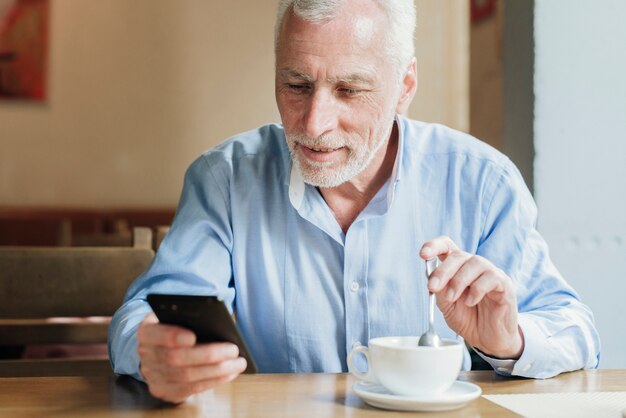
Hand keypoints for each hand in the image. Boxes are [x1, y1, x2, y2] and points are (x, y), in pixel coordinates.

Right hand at [137, 313, 246, 402]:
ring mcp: (153, 376)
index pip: (155, 334)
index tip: (193, 336)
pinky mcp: (165, 391)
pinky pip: (191, 390)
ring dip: (217, 371)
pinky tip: (229, 373)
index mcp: (147, 331)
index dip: (172, 336)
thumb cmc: (174, 326)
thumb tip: (217, 322)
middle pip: (176, 359)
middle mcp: (146, 355)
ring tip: (238, 363)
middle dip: (208, 355)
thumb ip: (190, 316)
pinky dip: (214, 381)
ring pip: (186, 377)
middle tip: (233, 349)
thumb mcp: (176, 315)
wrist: (157, 348)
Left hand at [419, 236, 523, 358]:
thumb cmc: (468, 319)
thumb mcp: (447, 306)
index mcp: (458, 268)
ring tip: (453, 299)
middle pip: (458, 255)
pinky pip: (491, 277)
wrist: (487, 340)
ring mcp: (491, 273)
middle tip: (433, 287)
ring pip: (475, 262)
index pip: (447, 246)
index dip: (434, 246)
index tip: (423, 254)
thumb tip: (432, 278)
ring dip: (459, 281)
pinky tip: (471, 302)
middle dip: (443, 271)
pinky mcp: (505, 284)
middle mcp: (474, 266)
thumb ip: (440, 291)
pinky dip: (477, 289)